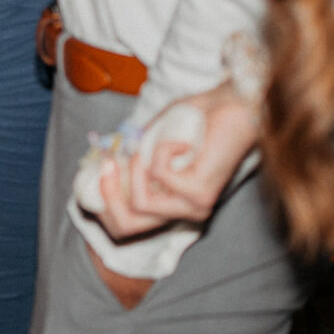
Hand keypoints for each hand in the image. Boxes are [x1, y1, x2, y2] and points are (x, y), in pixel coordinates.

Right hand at [94, 83, 261, 238]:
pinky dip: (161, 150)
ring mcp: (194, 206)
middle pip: (127, 226)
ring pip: (140, 203)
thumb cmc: (197, 119)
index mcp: (172, 204)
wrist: (234, 107)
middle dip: (106, 194)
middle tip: (107, 163)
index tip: (98, 170)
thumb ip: (131, 154)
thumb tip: (100, 162)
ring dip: (134, 168)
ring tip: (148, 146)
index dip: (102, 203)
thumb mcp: (152, 140)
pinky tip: (182, 140)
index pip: (126, 226)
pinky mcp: (201, 193)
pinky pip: (160, 175)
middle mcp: (184, 212)